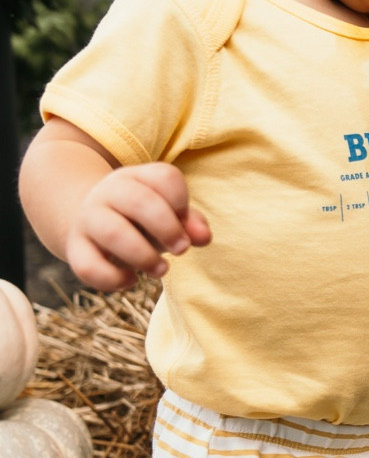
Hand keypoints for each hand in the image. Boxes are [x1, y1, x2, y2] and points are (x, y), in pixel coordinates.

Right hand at [67, 163, 211, 290]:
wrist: (88, 221)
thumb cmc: (140, 220)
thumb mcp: (167, 214)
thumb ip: (190, 223)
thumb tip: (203, 237)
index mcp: (137, 177)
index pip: (165, 177)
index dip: (182, 202)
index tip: (184, 222)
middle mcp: (109, 192)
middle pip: (139, 201)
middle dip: (168, 229)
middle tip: (181, 250)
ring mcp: (88, 219)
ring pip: (114, 233)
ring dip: (144, 256)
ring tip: (161, 270)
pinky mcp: (75, 248)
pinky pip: (89, 266)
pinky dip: (114, 279)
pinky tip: (131, 280)